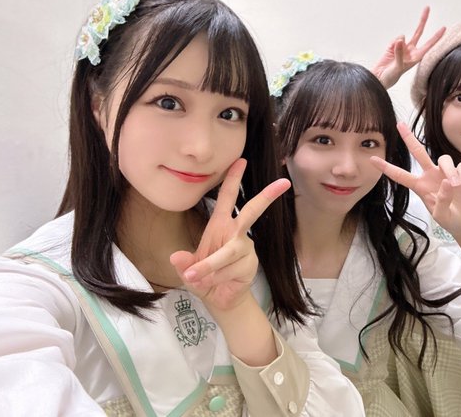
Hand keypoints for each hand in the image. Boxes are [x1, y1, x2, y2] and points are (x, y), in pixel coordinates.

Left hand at [170, 159, 290, 313]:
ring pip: (227, 253)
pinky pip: (231, 269)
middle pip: (252, 211)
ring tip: (196, 277)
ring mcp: (245, 248)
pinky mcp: (250, 264)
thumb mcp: (187, 270)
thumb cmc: (203, 278)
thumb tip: (177, 257)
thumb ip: (183, 264)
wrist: (219, 300)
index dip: (233, 179)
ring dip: (209, 267)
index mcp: (219, 226)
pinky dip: (216, 277)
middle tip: (283, 182)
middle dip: (266, 196)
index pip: (228, 198)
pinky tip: (214, 283)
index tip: (241, 160)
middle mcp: (236, 233)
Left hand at [369, 123, 460, 237]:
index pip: (401, 175)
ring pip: (444, 159)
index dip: (387, 168)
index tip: (372, 159)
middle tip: (399, 124)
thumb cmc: (452, 220)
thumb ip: (442, 202)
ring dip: (450, 170)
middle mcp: (430, 176)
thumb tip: (446, 182)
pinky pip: (460, 165)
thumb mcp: (443, 217)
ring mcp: (445, 173)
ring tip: (457, 185)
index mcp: (420, 187)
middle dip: (409, 138)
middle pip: (418, 152)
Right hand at [371, 6, 445, 88]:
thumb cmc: (391, 77)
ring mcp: (402, 48)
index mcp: (416, 57)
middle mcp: (411, 51)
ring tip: (394, 54)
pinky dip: (391, 44)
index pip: (429, 45)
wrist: (378, 78)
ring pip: (403, 36)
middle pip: (419, 32)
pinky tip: (389, 52)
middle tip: (427, 8)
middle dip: (422, 21)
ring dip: (397, 42)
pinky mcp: (393, 46)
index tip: (444, 28)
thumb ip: (399, 53)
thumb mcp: (398, 67)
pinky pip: (394, 39)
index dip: (436, 36)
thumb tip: (400, 39)